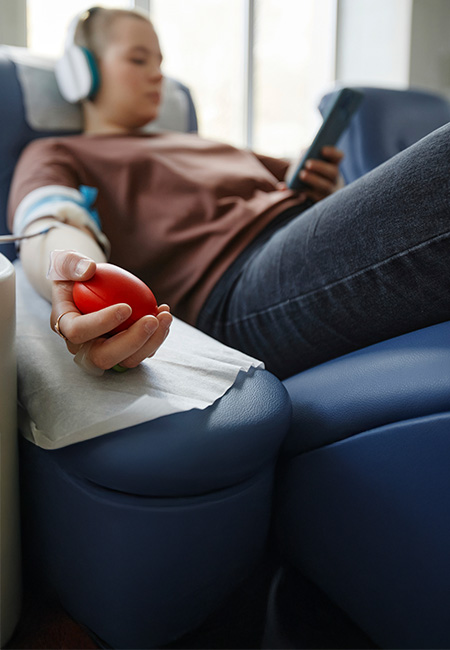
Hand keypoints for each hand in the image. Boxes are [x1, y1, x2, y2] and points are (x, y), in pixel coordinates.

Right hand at [48, 250, 171, 373]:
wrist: (85, 286)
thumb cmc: (74, 274)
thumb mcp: (66, 262)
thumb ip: (72, 263)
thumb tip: (89, 270)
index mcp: (64, 325)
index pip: (79, 331)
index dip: (102, 323)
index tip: (126, 307)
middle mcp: (81, 346)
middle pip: (103, 357)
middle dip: (132, 341)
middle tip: (152, 320)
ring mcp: (103, 351)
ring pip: (126, 360)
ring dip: (151, 342)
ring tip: (165, 316)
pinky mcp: (122, 351)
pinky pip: (140, 352)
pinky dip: (157, 337)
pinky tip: (164, 314)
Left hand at [293, 146, 344, 203]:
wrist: (309, 195)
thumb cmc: (307, 175)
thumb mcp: (309, 164)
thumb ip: (306, 156)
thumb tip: (302, 156)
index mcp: (333, 165)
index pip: (338, 156)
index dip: (332, 152)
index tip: (322, 149)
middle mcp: (334, 179)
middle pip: (333, 172)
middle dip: (320, 167)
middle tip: (308, 163)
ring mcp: (330, 192)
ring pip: (326, 187)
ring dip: (314, 180)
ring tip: (302, 174)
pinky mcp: (321, 202)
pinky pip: (317, 198)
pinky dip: (307, 192)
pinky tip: (298, 188)